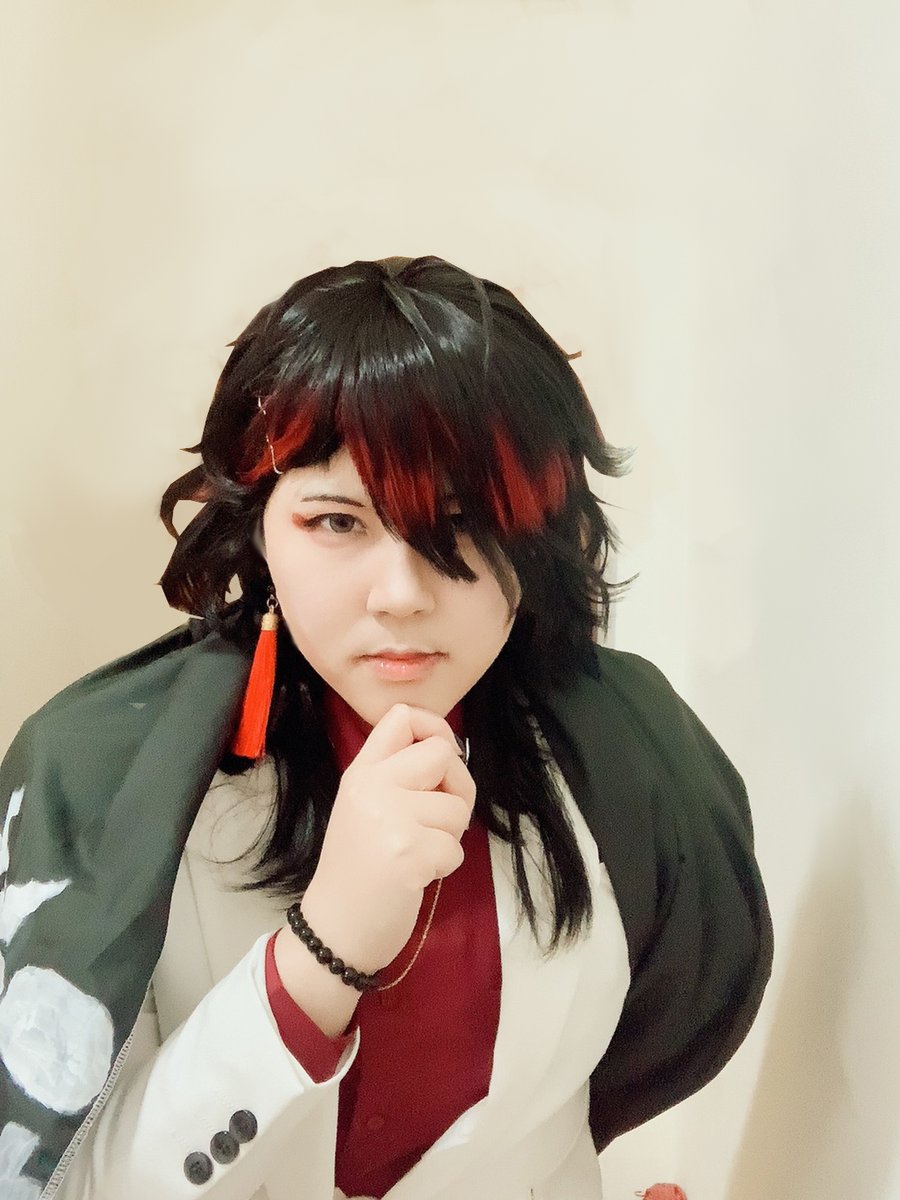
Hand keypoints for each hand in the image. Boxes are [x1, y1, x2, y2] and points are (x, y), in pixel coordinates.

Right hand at [299, 702, 475, 974]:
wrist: (335, 927)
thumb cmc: (357, 868)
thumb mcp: (365, 805)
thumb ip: (398, 775)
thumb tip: (450, 750)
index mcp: (361, 771)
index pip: (402, 716)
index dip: (434, 727)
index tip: (439, 758)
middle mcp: (372, 786)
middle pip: (442, 753)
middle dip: (457, 785)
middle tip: (438, 817)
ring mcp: (390, 818)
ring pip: (457, 806)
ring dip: (449, 834)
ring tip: (418, 852)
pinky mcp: (409, 853)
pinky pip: (455, 846)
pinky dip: (445, 865)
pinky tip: (417, 875)